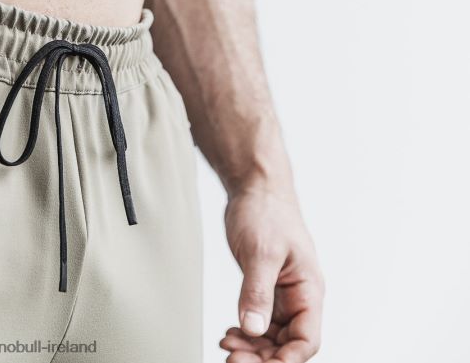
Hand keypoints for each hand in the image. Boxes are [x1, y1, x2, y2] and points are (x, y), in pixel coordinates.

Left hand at [220, 186, 323, 362]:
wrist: (256, 189)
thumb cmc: (266, 213)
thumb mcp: (261, 253)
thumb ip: (258, 292)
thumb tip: (254, 328)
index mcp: (309, 290)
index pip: (306, 339)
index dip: (286, 360)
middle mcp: (300, 297)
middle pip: (288, 344)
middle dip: (263, 357)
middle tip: (231, 360)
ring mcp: (283, 294)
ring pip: (273, 336)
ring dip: (252, 347)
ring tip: (226, 347)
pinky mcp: (266, 288)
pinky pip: (261, 321)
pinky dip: (246, 332)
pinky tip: (230, 334)